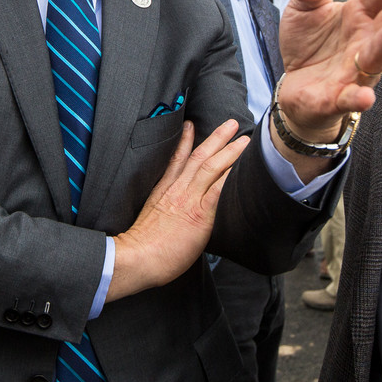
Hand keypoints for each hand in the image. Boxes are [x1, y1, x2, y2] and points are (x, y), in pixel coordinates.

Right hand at [107, 119, 247, 301]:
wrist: (139, 257)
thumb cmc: (142, 246)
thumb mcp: (149, 218)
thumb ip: (163, 210)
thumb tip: (172, 214)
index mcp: (163, 190)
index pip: (176, 159)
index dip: (185, 140)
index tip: (191, 125)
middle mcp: (177, 190)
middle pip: (199, 156)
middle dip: (216, 137)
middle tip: (230, 123)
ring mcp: (188, 199)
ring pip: (211, 166)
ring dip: (229, 151)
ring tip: (242, 140)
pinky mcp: (200, 213)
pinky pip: (218, 188)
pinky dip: (229, 175)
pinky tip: (240, 166)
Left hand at [277, 0, 381, 149]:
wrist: (296, 85)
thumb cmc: (308, 44)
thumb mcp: (301, 10)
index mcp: (359, 16)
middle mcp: (365, 42)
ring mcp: (356, 71)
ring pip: (378, 58)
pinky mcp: (339, 98)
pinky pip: (352, 99)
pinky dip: (359, 98)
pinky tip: (366, 96)